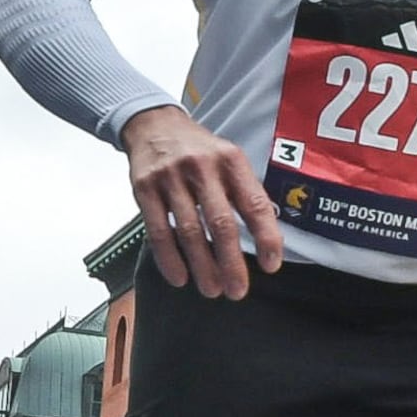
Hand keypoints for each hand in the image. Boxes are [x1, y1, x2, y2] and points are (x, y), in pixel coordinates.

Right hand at [123, 105, 281, 298]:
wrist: (154, 125)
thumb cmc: (199, 150)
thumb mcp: (228, 159)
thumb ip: (244, 192)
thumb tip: (267, 239)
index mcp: (231, 161)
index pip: (255, 204)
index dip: (266, 237)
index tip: (271, 265)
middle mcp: (202, 168)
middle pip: (221, 224)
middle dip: (231, 263)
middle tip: (238, 291)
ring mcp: (171, 178)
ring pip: (189, 232)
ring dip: (202, 267)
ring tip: (212, 289)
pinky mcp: (144, 188)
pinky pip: (157, 231)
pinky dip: (169, 259)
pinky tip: (180, 278)